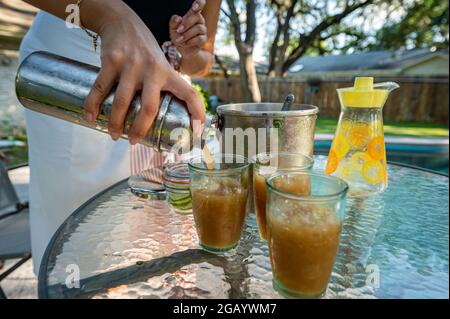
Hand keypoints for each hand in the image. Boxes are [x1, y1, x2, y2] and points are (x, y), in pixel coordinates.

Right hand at [83, 1, 204, 144]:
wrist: (122, 22)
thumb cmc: (144, 51)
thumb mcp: (161, 64)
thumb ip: (163, 86)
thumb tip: (159, 118)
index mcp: (168, 73)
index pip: (189, 94)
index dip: (198, 113)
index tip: (198, 132)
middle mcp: (153, 70)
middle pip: (149, 108)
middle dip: (140, 129)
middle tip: (133, 142)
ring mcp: (131, 65)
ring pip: (122, 102)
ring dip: (116, 123)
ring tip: (114, 134)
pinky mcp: (112, 60)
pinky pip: (100, 88)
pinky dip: (94, 105)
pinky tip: (91, 116)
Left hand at [169, 0, 206, 57]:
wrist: (181, 49)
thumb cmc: (178, 35)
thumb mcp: (173, 28)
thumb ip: (174, 22)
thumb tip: (178, 18)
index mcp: (192, 14)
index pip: (200, 4)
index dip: (199, 3)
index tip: (195, 7)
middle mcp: (199, 20)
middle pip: (197, 16)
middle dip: (187, 23)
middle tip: (178, 30)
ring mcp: (203, 30)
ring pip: (198, 28)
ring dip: (187, 34)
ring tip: (179, 40)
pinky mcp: (204, 39)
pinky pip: (199, 39)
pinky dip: (190, 41)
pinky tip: (185, 43)